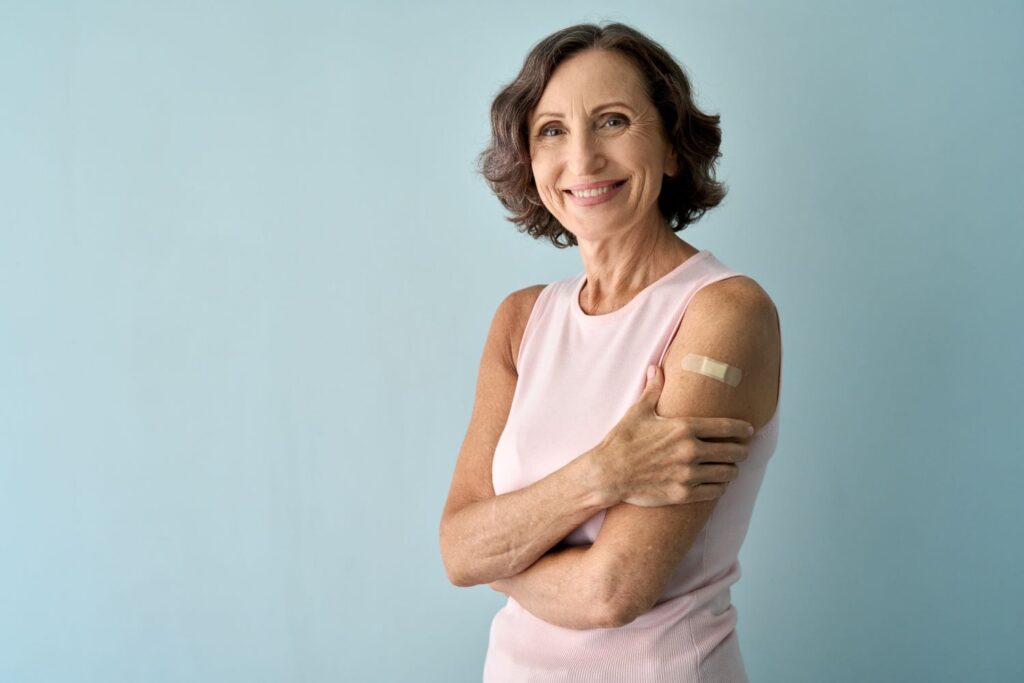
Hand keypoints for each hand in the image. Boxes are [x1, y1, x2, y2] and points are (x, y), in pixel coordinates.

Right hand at [590, 364, 751, 506]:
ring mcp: (688, 474)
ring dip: (732, 470)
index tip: (750, 430)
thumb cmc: (622, 441)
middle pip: (733, 451)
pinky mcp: (683, 493)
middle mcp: (690, 450)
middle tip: (742, 450)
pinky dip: (720, 487)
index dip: (743, 429)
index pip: (726, 427)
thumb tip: (655, 368)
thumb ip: (653, 390)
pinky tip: (718, 484)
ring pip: (727, 473)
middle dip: (742, 450)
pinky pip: (715, 492)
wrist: (608, 473)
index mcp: (683, 427)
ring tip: (731, 467)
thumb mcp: (638, 411)